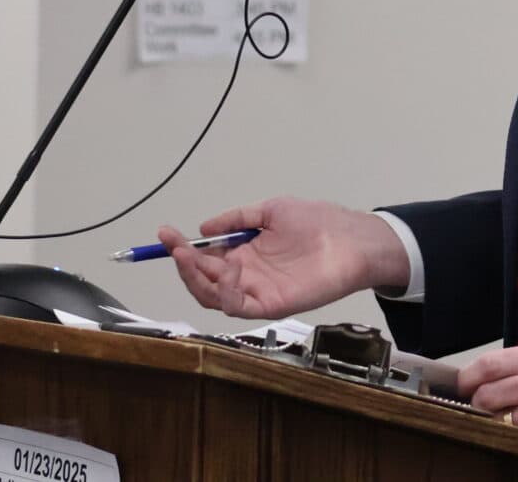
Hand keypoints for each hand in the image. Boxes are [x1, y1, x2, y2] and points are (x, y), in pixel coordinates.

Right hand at [158, 197, 409, 320]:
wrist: (352, 239)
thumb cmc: (318, 222)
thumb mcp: (271, 210)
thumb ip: (237, 218)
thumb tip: (204, 228)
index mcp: (244, 253)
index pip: (204, 258)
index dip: (182, 248)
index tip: (165, 232)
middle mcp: (247, 275)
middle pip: (202, 280)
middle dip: (183, 264)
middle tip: (175, 246)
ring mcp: (258, 291)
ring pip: (213, 297)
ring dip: (197, 279)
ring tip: (195, 257)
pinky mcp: (272, 304)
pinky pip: (239, 306)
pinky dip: (227, 291)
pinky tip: (230, 268)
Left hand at [459, 345, 517, 456]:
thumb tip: (483, 379)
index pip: (489, 364)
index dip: (468, 379)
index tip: (463, 388)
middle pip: (486, 394)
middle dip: (479, 407)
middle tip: (486, 411)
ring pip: (499, 420)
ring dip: (498, 426)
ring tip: (512, 426)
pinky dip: (517, 441)